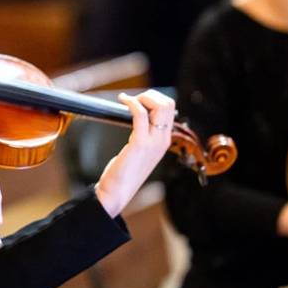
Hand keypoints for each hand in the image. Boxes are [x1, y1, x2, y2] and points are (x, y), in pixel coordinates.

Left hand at [94, 90, 175, 216]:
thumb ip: (142, 137)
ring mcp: (153, 142)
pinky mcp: (139, 143)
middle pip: (168, 104)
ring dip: (142, 97)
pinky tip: (122, 101)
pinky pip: (140, 114)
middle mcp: (163, 140)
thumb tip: (136, 118)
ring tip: (126, 100)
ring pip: (159, 106)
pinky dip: (131, 103)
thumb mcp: (139, 152)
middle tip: (133, 99)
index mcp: (164, 141)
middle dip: (150, 95)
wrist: (117, 192)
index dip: (154, 99)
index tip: (138, 100)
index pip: (170, 110)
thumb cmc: (123, 172)